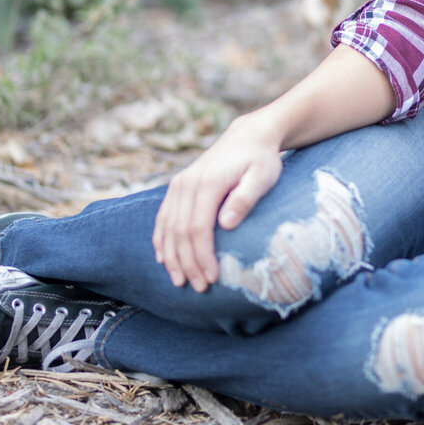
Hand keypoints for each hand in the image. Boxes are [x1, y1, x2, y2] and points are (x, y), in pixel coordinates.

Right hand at [151, 112, 283, 291]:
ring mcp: (179, 184)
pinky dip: (161, 240)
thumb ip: (245, 198)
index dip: (202, 256)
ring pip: (167, 227)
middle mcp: (187, 183)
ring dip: (172, 256)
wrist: (248, 137)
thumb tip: (226, 225)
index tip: (212, 278)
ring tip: (179, 281)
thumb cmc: (261, 160)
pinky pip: (162, 217)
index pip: (198, 228)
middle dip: (188, 262)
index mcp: (207, 183)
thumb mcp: (262, 176)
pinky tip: (164, 259)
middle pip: (180, 231)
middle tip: (199, 287)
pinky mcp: (177, 187)